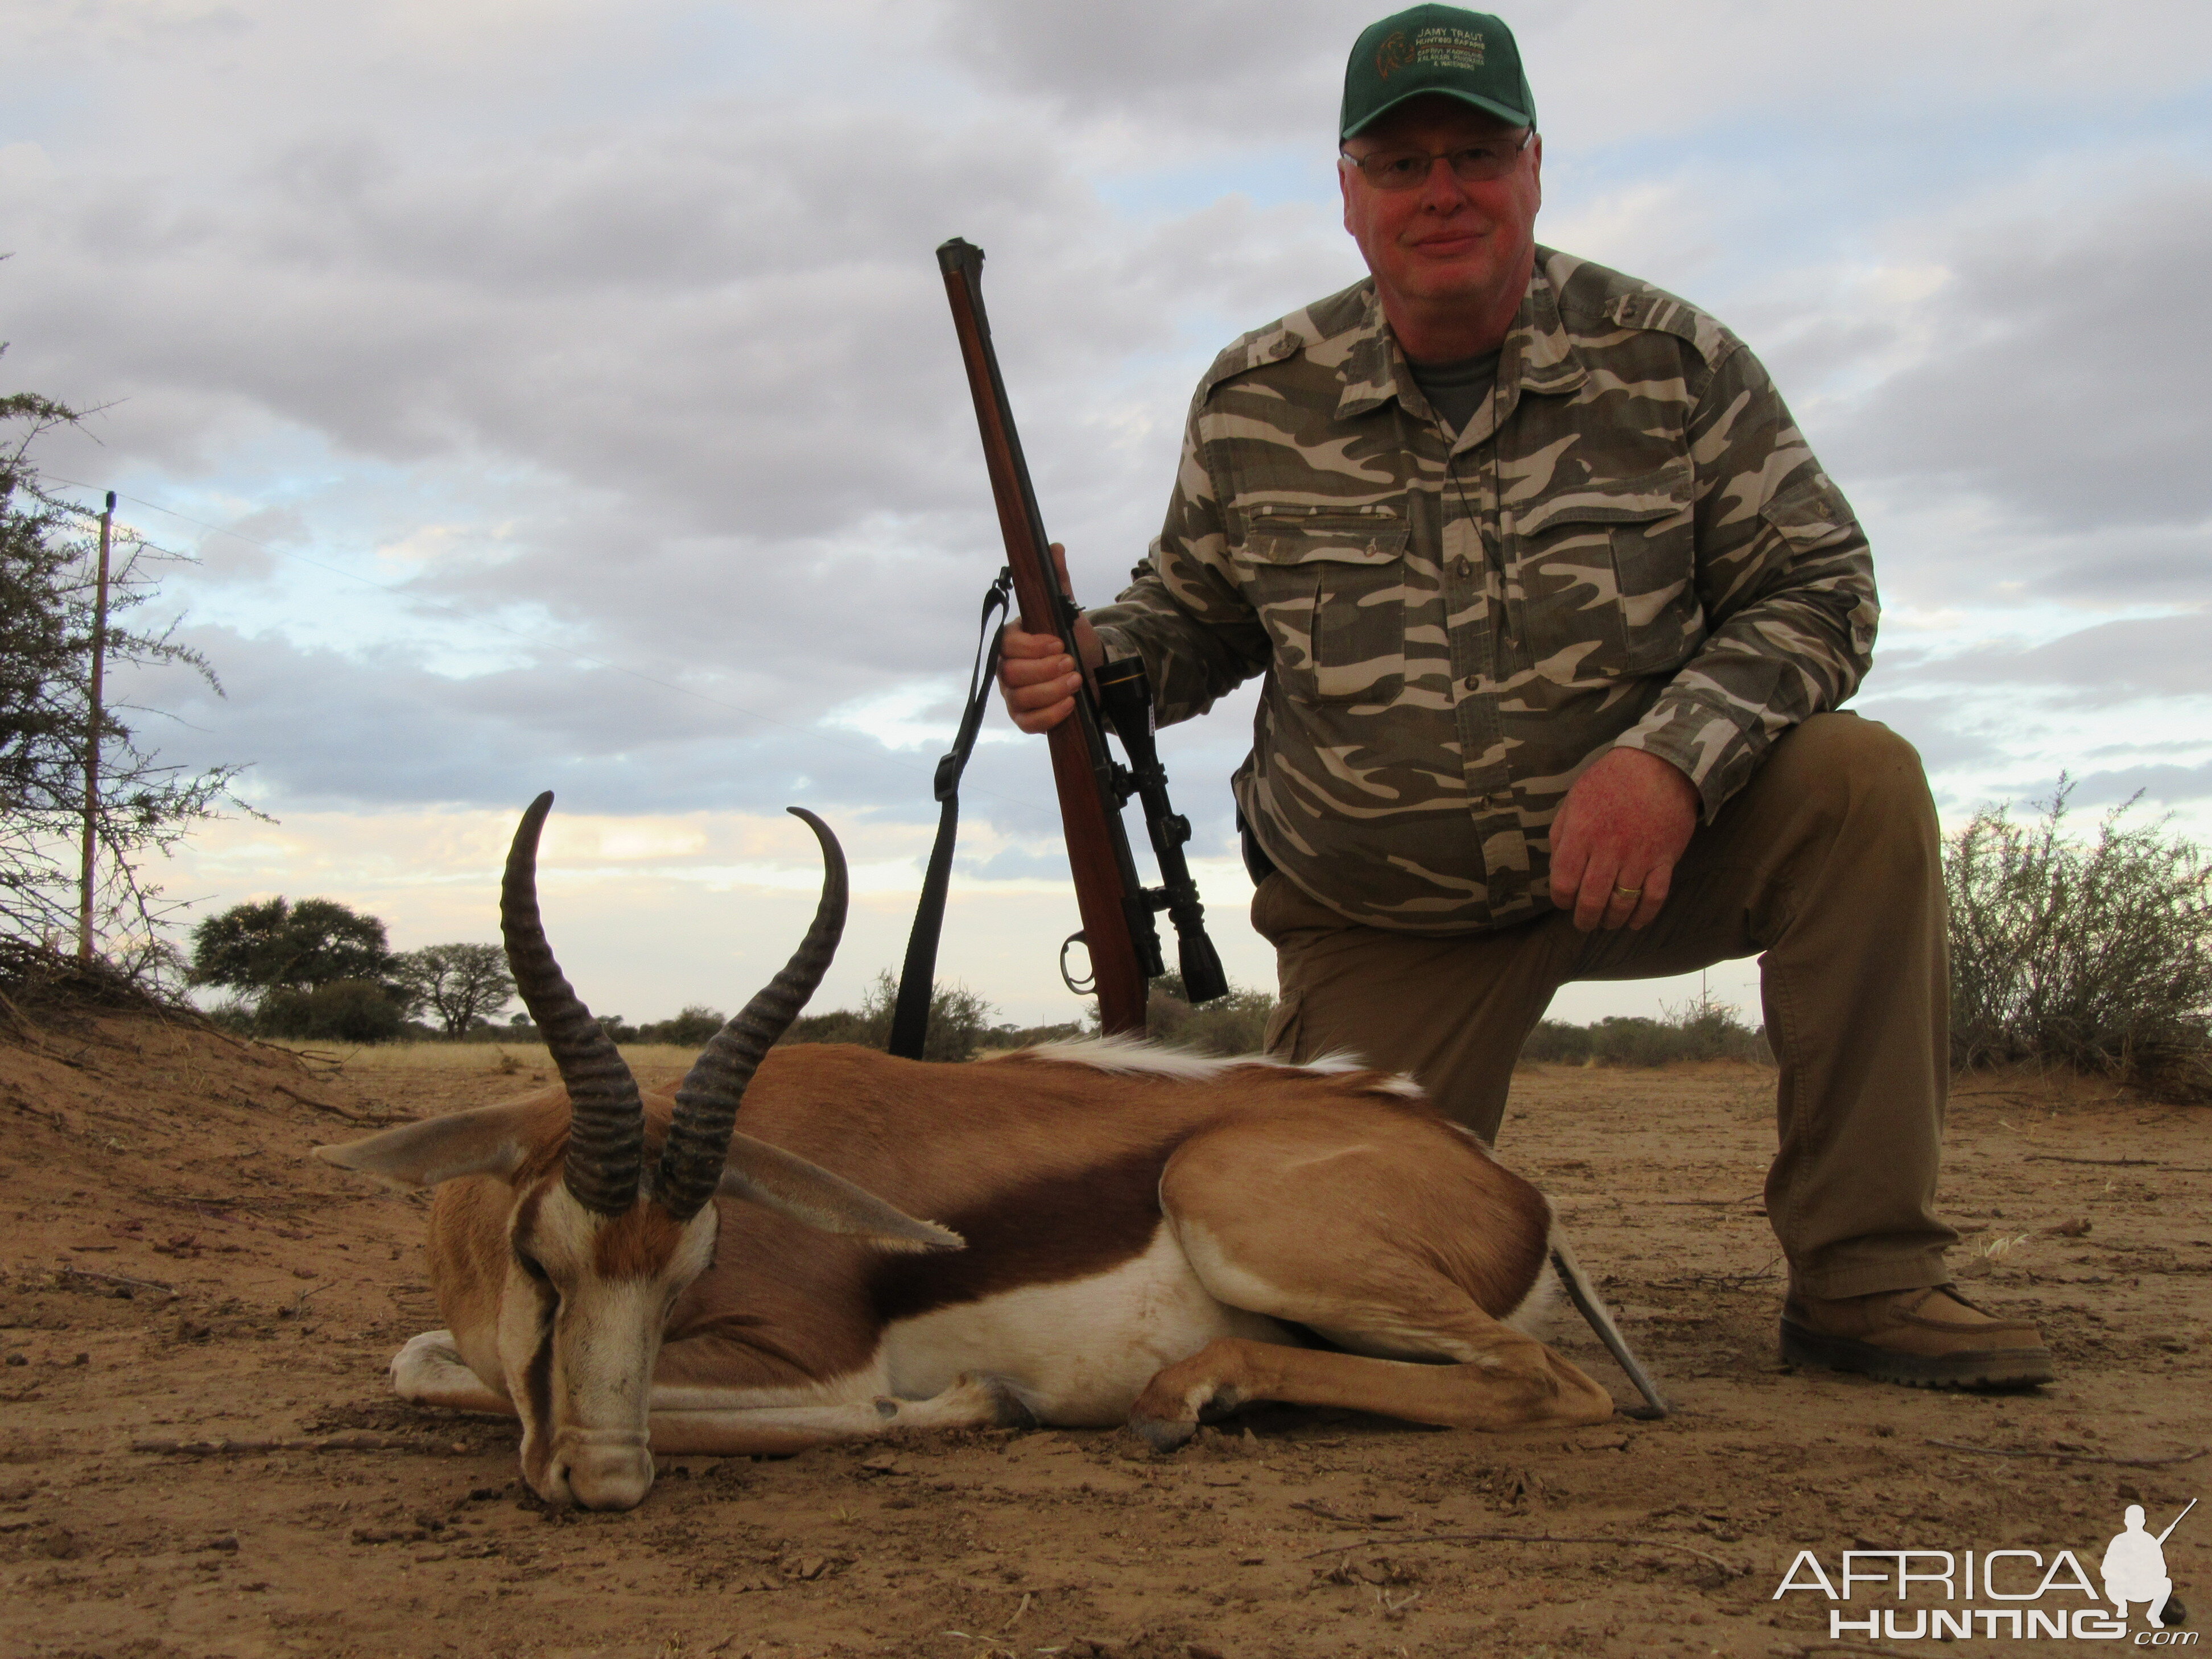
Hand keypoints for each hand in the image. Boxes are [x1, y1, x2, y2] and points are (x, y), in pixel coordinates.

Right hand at [995, 543, 1103, 733]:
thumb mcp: (1070, 612)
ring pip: (1021, 698)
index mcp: (1013, 641)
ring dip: (1052, 690)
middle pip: (1012, 673)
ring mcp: (1014, 695)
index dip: (1032, 646)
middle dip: (1045, 669)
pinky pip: (1028, 722)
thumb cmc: (1075, 642)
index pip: (1008, 644)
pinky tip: (1070, 704)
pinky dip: (1050, 715)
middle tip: (1071, 662)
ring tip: (1076, 680)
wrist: (1093, 674)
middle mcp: (1007, 668)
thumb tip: (1054, 548)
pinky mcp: (1026, 717)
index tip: (1059, 642)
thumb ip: (1059, 583)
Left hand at [1547, 748, 1698, 930]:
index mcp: (1581, 833)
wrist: (1661, 765)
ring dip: (1612, 920)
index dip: (1561, 899)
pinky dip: (1644, 915)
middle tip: (1584, 923)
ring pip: (1622, 903)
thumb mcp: (1574, 800)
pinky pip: (1654, 897)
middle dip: (1585, 919)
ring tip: (1607, 923)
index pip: (1563, 882)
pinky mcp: (1665, 859)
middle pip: (1592, 900)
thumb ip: (1561, 835)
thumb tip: (1556, 869)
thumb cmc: (1611, 781)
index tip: (1564, 901)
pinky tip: (1635, 922)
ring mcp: (1639, 855)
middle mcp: (1608, 848)